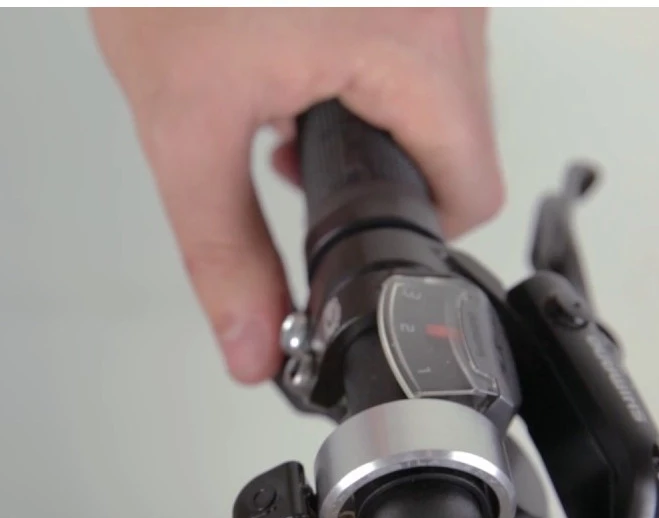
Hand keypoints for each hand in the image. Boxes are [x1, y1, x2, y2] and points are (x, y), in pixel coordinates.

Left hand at [91, 8, 502, 383]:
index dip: (408, 229)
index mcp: (413, 42)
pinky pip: (425, 34)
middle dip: (382, 166)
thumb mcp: (185, 125)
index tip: (350, 225)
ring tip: (290, 91)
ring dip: (377, 112)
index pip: (473, 189)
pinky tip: (302, 46)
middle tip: (293, 144)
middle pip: (465, 138)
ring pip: (446, 86)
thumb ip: (225, 252)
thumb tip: (258, 342)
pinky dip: (373, 62)